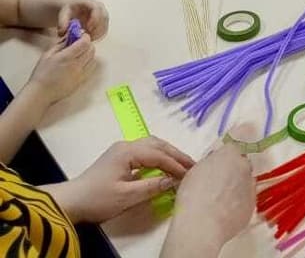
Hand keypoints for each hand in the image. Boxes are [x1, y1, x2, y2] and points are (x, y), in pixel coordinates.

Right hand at [26, 34, 94, 105]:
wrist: (41, 93)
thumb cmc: (41, 73)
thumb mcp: (48, 54)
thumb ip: (61, 43)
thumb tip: (71, 35)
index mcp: (67, 57)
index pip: (85, 42)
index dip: (84, 37)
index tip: (80, 36)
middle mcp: (76, 66)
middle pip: (91, 50)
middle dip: (87, 44)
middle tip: (79, 44)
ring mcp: (80, 75)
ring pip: (93, 59)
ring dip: (88, 53)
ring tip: (79, 54)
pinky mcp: (81, 82)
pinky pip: (91, 69)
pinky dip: (89, 63)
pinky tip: (80, 63)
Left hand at [53, 137, 193, 222]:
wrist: (72, 201)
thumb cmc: (98, 198)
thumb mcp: (127, 196)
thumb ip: (152, 187)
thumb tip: (173, 180)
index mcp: (129, 151)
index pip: (159, 155)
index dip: (176, 165)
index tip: (190, 174)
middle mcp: (127, 145)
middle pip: (157, 145)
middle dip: (175, 154)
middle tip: (192, 165)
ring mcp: (122, 150)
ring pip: (151, 146)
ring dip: (167, 153)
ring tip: (181, 163)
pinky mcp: (118, 158)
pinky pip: (144, 152)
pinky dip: (157, 156)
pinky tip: (163, 165)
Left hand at [57, 0, 108, 40]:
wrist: (72, 10)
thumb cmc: (68, 11)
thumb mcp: (63, 15)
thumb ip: (62, 23)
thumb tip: (63, 32)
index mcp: (89, 2)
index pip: (97, 8)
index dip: (94, 19)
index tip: (87, 28)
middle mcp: (99, 7)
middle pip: (104, 17)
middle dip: (97, 29)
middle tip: (87, 36)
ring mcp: (102, 14)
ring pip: (105, 24)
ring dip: (98, 33)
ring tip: (87, 38)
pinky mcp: (103, 21)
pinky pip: (104, 29)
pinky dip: (98, 35)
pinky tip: (90, 38)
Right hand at [169, 145, 254, 249]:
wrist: (201, 225)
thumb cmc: (193, 195)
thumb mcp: (196, 170)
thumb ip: (210, 162)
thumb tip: (216, 164)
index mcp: (230, 153)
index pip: (232, 149)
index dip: (225, 158)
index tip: (217, 167)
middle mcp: (244, 166)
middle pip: (242, 164)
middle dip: (233, 171)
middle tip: (219, 185)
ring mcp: (251, 186)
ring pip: (246, 182)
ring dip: (238, 187)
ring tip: (221, 201)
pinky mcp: (252, 205)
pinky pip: (247, 200)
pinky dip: (239, 203)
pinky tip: (225, 212)